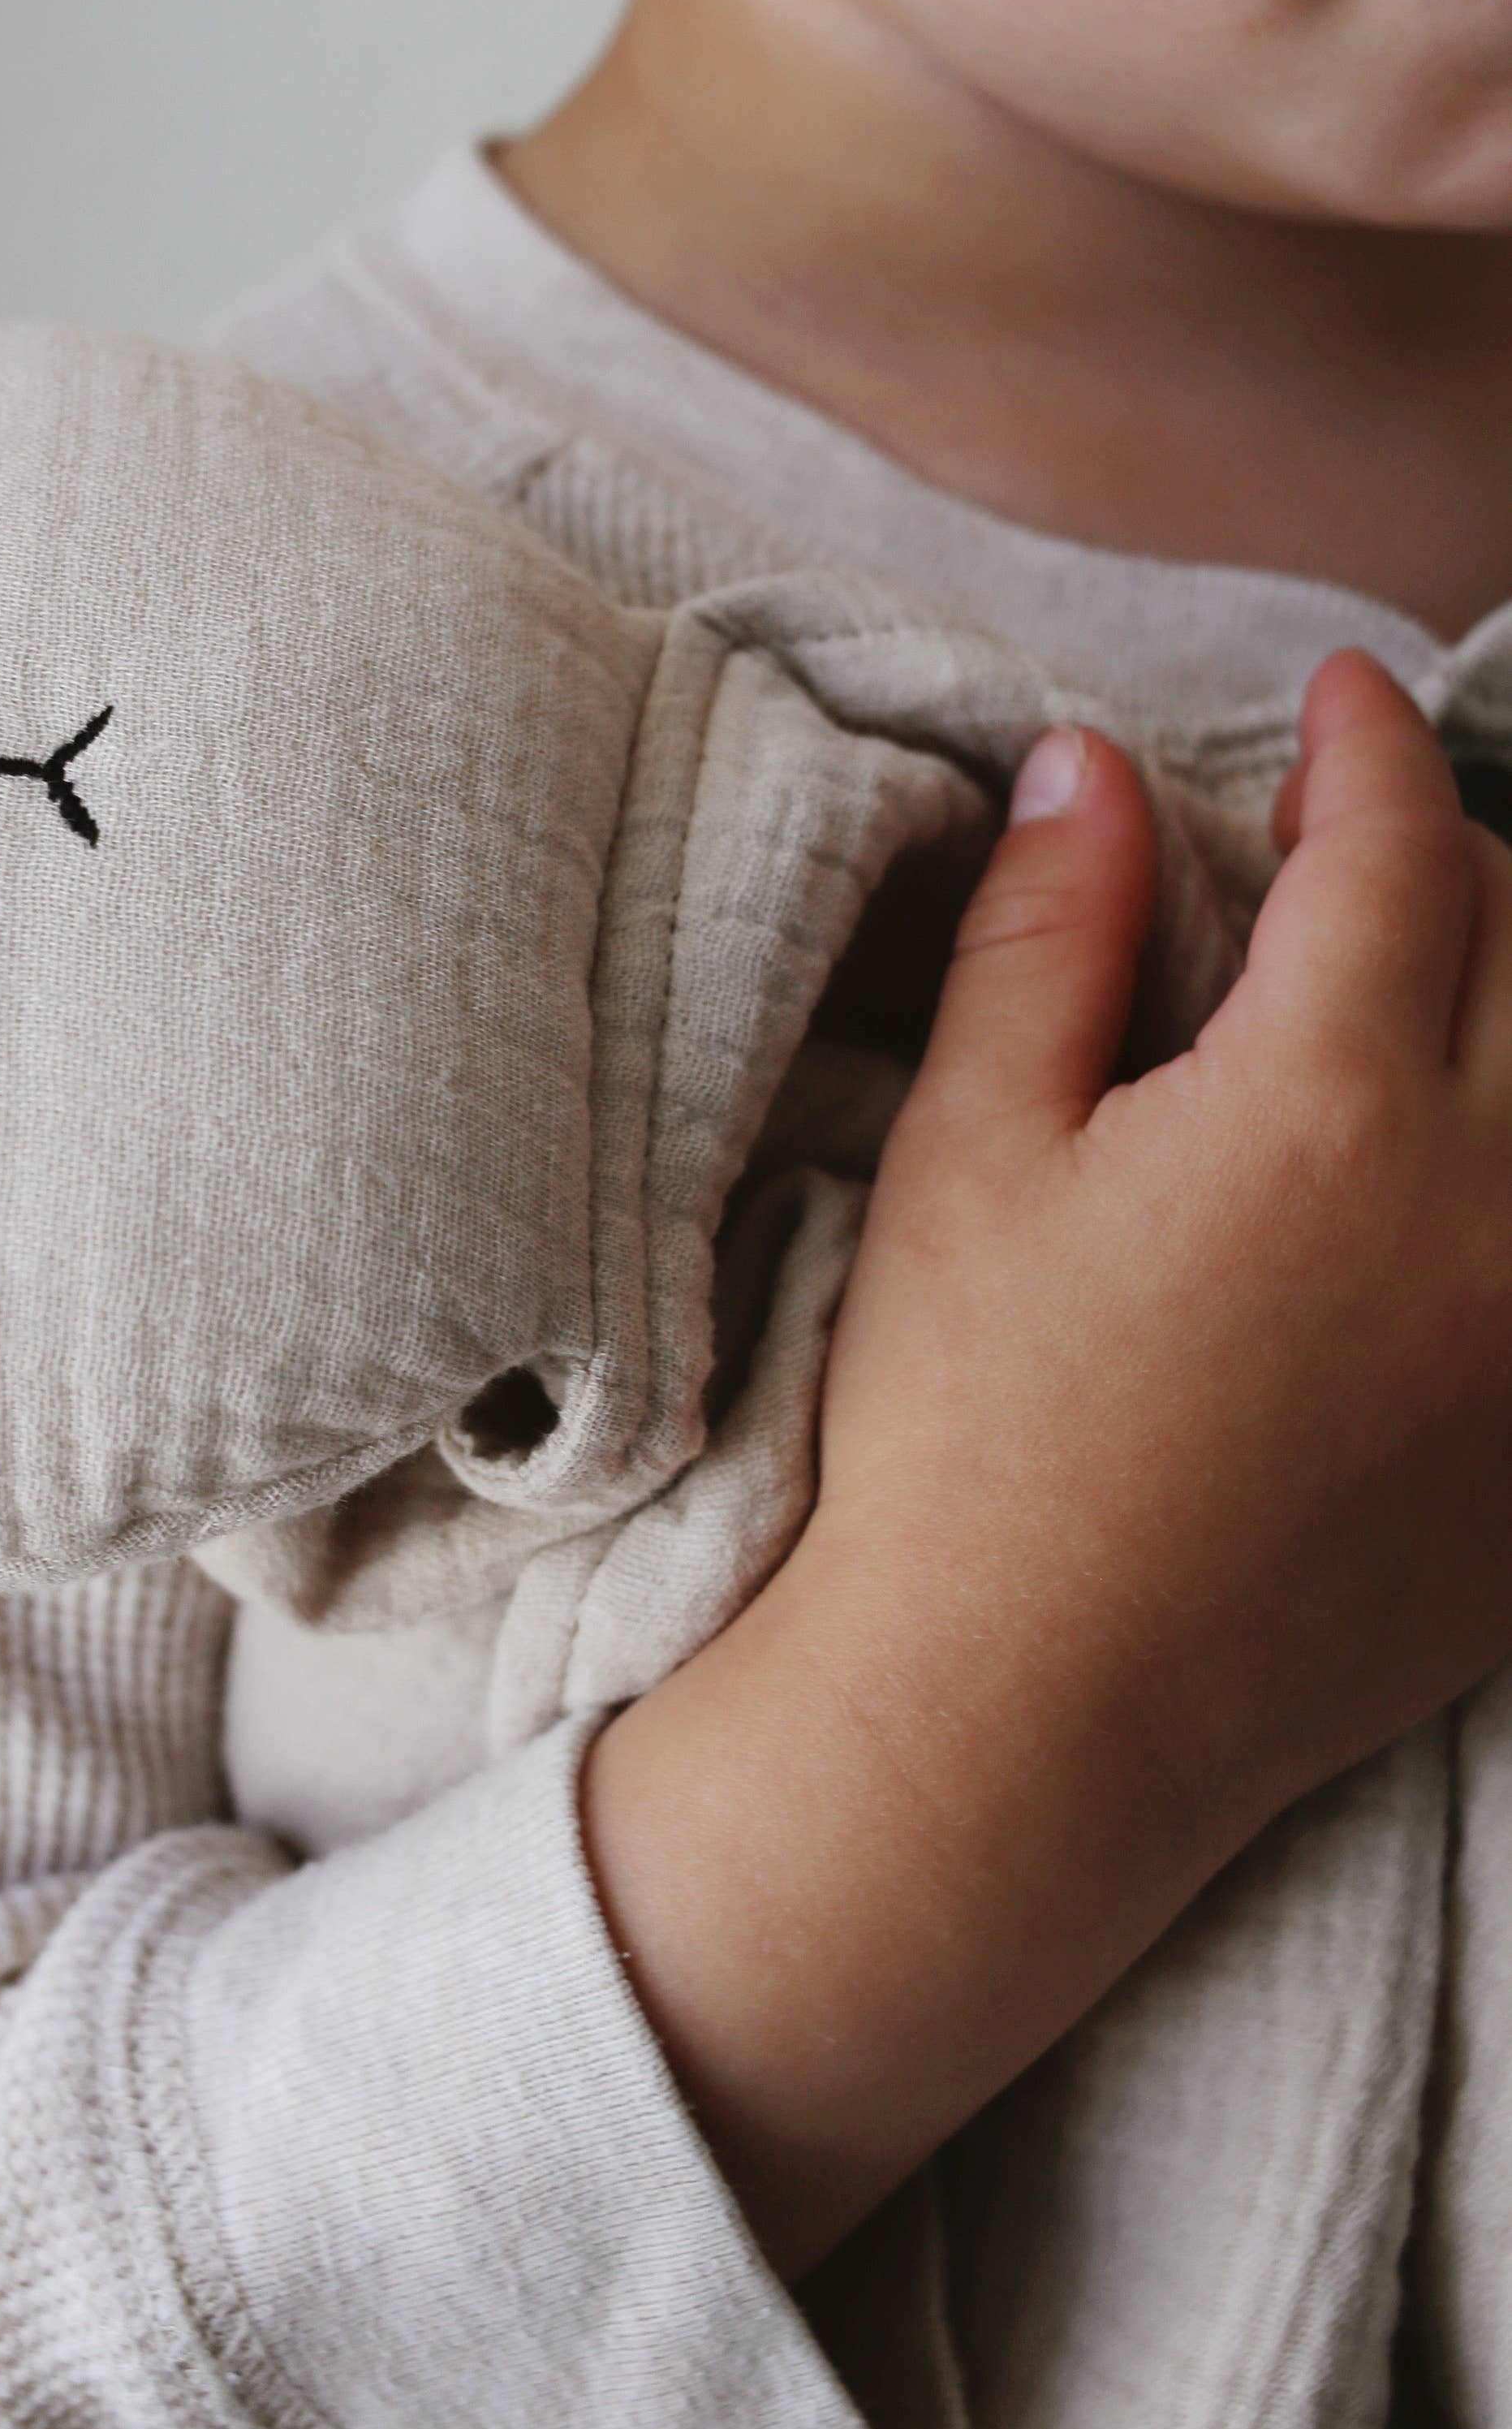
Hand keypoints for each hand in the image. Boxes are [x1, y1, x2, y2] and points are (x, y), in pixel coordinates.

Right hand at [581, 650, 1511, 2275]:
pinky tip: (1448, 1190)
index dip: (1362, 747)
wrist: (1025, 1729)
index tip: (1333, 698)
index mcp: (1324, 1114)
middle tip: (1354, 848)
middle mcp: (1487, 1215)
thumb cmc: (967, 1437)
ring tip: (1425, 1003)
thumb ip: (1048, 939)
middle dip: (1454, 863)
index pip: (1396, 854)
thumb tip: (1090, 764)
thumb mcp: (968, 1160)